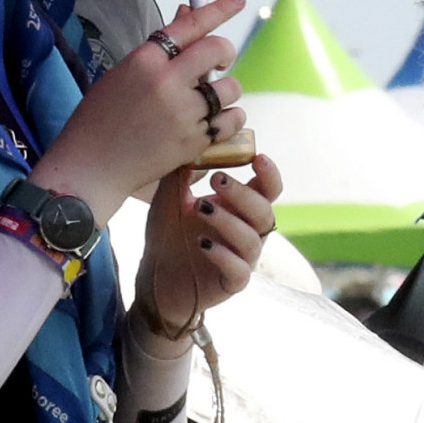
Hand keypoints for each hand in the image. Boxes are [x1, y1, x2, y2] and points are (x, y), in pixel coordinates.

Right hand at [38, 0, 248, 215]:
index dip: (219, 9)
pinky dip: (229, 118)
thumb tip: (188, 16)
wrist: (91, 164)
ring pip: (230, 87)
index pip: (190, 25)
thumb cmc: (101, 118)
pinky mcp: (196, 140)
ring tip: (204, 102)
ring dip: (224, 91)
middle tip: (218, 62)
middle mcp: (166, 81)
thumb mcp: (122, 75)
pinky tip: (212, 122)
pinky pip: (232, 119)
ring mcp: (183, 112)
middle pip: (219, 50)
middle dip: (224, 53)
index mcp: (144, 60)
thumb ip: (158, 51)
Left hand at [137, 152, 283, 336]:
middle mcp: (247, 233)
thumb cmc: (168, 236)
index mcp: (239, 210)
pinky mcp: (231, 283)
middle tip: (216, 179)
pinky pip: (240, 271)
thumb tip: (192, 139)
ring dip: (229, 221)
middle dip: (243, 194)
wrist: (153, 279)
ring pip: (253, 240)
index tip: (258, 157)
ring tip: (200, 208)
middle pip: (265, 212)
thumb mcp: (171, 198)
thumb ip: (183, 173)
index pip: (268, 190)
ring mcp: (243, 259)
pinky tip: (203, 244)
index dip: (270, 174)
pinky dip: (225, 256)